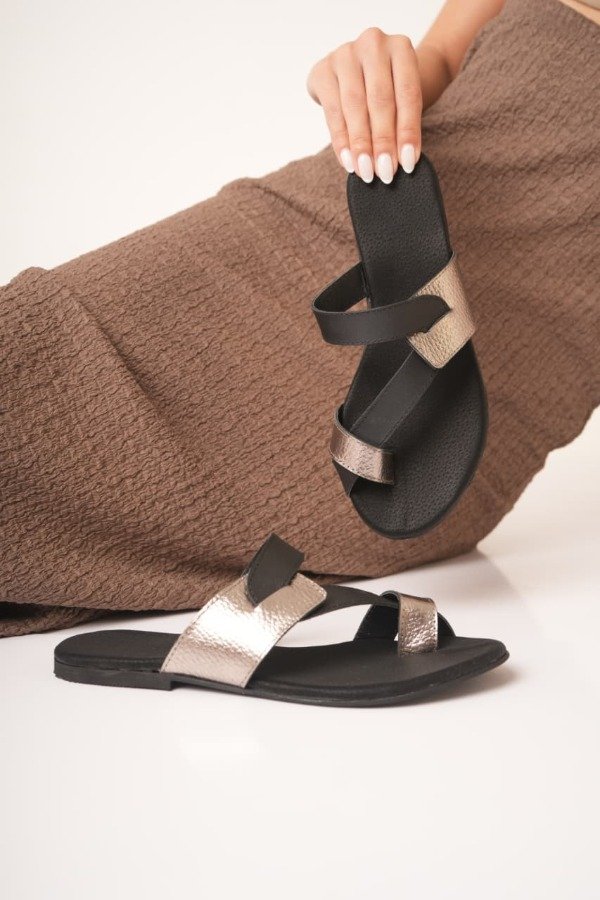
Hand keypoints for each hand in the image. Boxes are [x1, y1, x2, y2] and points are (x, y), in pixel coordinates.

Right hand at [307, 27, 422, 183]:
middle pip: (380, 101)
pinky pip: (333, 111)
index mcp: (401, 47)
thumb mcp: (403, 99)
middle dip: (383, 142)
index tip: (407, 163)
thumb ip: (402, 123)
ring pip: (355, 106)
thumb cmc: (391, 89)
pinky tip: (348, 161)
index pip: (407, 95)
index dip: (408, 132)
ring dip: (361, 144)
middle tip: (385, 173)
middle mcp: (373, 44)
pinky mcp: (323, 69)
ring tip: (366, 172)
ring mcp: (345, 54)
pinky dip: (341, 140)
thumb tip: (398, 163)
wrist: (365, 71)